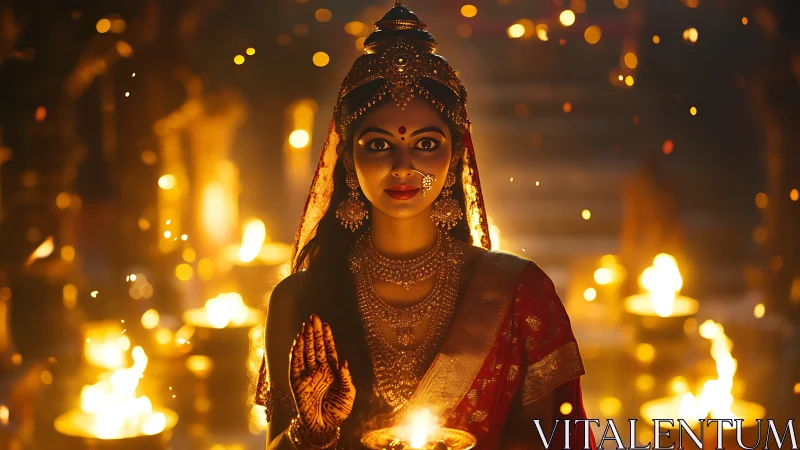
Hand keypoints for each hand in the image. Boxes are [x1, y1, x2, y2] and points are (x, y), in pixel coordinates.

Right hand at [289, 314, 354, 433]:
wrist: (323, 427)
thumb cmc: (338, 411)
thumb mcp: (348, 394)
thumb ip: (346, 378)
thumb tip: (344, 362)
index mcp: (332, 370)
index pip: (328, 349)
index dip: (327, 337)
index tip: (326, 324)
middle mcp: (319, 369)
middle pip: (316, 347)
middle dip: (315, 332)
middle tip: (314, 317)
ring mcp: (307, 374)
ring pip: (305, 352)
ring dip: (305, 338)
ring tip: (306, 325)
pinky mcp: (297, 382)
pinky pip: (295, 364)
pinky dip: (296, 352)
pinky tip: (298, 341)